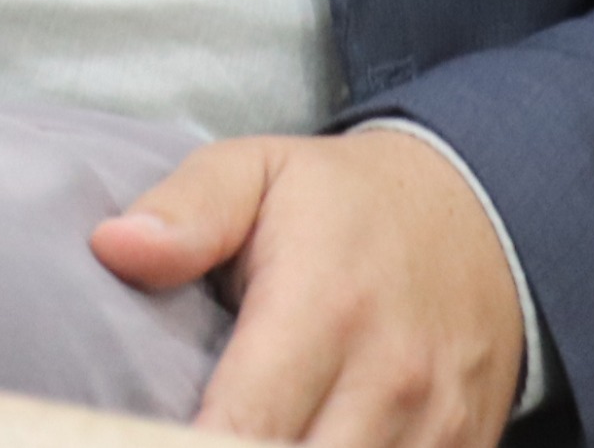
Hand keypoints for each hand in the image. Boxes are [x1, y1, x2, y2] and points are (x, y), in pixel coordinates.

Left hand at [92, 131, 524, 447]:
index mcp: (323, 308)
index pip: (246, 429)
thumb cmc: (344, 204)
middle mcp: (388, 379)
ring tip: (239, 437)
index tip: (132, 437)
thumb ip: (188, 211)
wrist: (479, 214)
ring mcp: (436, 425)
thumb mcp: (259, 171)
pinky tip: (301, 440)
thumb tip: (114, 247)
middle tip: (175, 437)